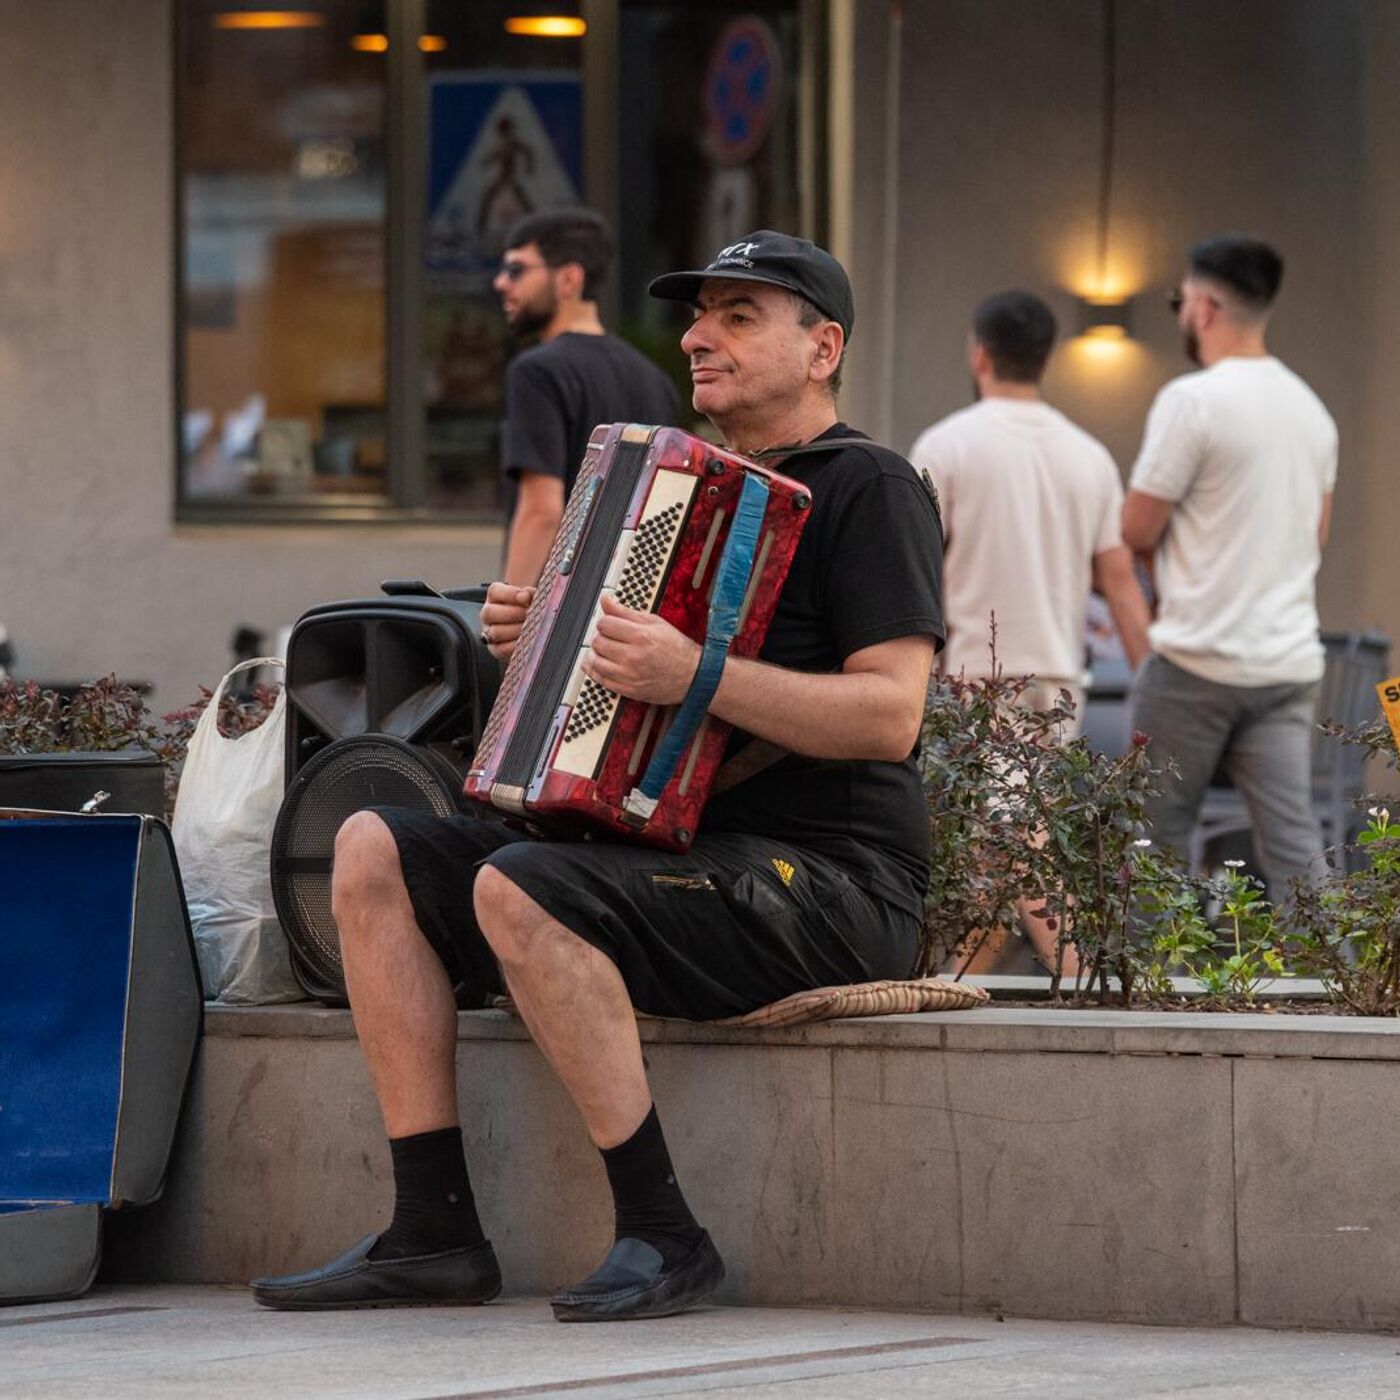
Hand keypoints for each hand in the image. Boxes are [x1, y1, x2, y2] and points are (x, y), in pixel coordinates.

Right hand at [480, 581, 534, 662]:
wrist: (530, 629)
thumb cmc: (529, 609)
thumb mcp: (530, 598)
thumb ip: (530, 594)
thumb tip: (528, 595)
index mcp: (495, 596)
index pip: (495, 591)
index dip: (510, 594)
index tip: (526, 597)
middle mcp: (488, 614)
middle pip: (490, 612)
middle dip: (514, 613)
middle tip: (530, 615)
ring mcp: (489, 633)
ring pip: (495, 632)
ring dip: (516, 630)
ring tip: (531, 629)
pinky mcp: (496, 649)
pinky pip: (501, 649)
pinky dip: (516, 646)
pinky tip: (528, 641)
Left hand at [583, 593, 700, 704]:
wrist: (693, 676)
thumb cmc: (676, 649)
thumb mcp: (655, 622)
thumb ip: (626, 612)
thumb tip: (606, 600)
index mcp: (641, 636)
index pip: (604, 624)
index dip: (606, 622)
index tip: (611, 624)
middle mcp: (633, 656)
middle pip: (598, 642)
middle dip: (602, 637)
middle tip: (610, 637)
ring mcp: (629, 675)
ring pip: (596, 662)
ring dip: (597, 654)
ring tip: (605, 651)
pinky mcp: (628, 690)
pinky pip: (601, 680)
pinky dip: (597, 671)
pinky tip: (602, 665)